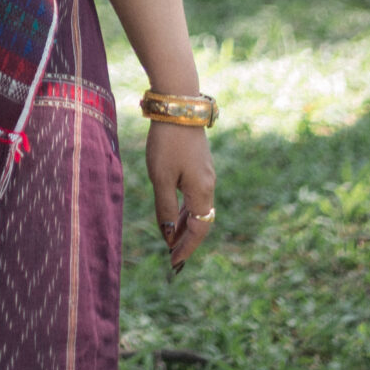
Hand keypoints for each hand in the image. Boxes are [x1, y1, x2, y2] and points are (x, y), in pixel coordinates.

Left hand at [148, 120, 215, 269]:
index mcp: (202, 193)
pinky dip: (185, 208)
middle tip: (172, 255)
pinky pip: (194, 195)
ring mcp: (205, 174)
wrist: (178, 107)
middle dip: (187, 239)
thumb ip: (164, 207)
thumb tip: (167, 233)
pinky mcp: (199, 164)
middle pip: (201, 222)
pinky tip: (173, 212)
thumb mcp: (160, 178)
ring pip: (198, 208)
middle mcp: (209, 185)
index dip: (186, 248)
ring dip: (184, 224)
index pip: (198, 231)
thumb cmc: (167, 143)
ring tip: (170, 238)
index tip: (174, 263)